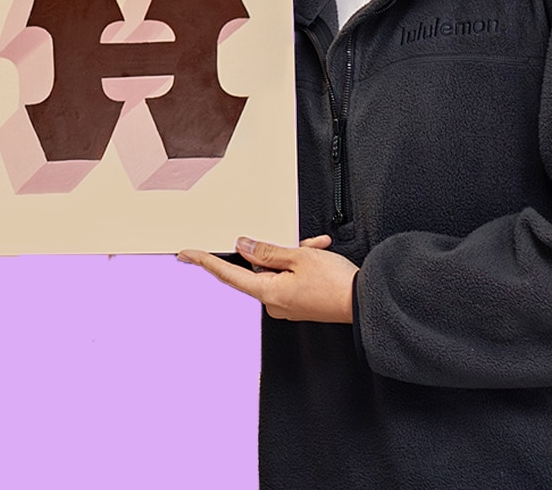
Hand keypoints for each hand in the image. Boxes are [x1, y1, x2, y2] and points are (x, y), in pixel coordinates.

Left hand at [178, 235, 355, 322]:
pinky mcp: (298, 304)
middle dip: (280, 250)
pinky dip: (303, 264)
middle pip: (261, 267)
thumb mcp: (299, 257)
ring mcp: (286, 305)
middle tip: (304, 245)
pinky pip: (291, 278)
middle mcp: (273, 303)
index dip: (205, 262)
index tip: (186, 255)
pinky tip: (319, 255)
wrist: (365, 302)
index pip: (227, 274)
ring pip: (279, 269)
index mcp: (267, 292)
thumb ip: (268, 251)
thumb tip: (244, 247)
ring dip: (296, 255)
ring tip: (318, 250)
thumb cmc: (336, 284)